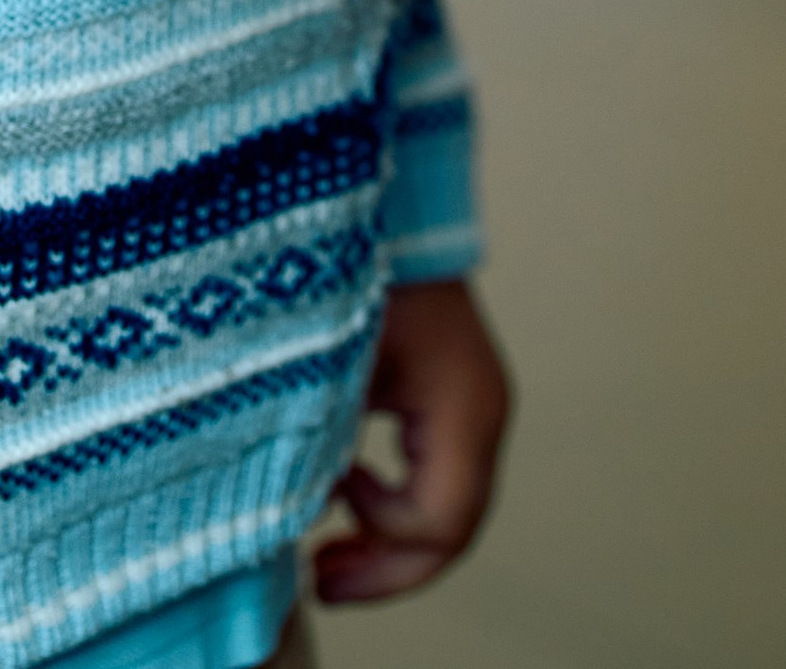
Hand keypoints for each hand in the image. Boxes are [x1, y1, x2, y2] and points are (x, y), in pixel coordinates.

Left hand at [314, 277, 510, 605]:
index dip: (379, 539)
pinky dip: (394, 503)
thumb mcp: (335, 359)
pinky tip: (345, 498)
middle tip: (321, 582)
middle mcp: (484, 413)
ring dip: (388, 541)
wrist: (388, 202)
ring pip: (447, 510)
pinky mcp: (453, 397)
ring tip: (328, 558)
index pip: (439, 522)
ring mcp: (475, 406)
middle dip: (385, 568)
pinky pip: (437, 475)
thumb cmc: (355, 265)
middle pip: (452, 531)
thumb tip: (301, 511)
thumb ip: (325, 439)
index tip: (322, 506)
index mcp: (465, 407)